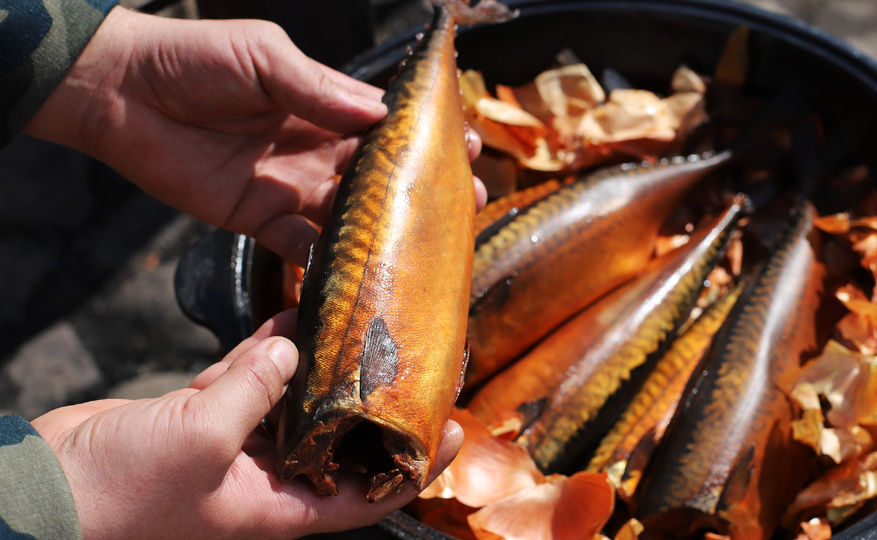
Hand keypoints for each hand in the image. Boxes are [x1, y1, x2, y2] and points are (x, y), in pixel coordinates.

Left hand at [25, 7, 485, 266]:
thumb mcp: (262, 56)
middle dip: (423, 190)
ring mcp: (290, 187)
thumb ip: (316, 88)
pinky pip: (302, 247)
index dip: (425, 137)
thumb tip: (379, 116)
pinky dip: (329, 264)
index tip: (466, 145)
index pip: (386, 125)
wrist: (119, 93)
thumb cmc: (192, 60)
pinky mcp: (258, 219)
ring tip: (430, 246)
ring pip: (351, 216)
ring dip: (389, 232)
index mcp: (322, 103)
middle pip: (381, 176)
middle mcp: (315, 148)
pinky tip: (359, 276)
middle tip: (468, 204)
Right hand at [31, 310, 463, 539]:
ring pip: (298, 402)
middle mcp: (270, 478)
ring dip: (324, 366)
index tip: (456, 429)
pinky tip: (297, 315)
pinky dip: (270, 349)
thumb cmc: (122, 494)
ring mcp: (237, 445)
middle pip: (341, 440)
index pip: (370, 493)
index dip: (417, 466)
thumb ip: (255, 389)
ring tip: (363, 326)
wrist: (47, 490)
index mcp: (281, 507)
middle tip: (414, 360)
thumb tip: (292, 347)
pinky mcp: (204, 413)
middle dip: (375, 403)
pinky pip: (252, 378)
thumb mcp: (201, 440)